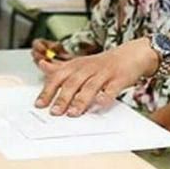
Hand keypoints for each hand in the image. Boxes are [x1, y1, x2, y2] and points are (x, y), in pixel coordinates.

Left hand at [34, 38, 155, 115]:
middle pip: (72, 83)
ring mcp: (103, 73)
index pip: (58, 77)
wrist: (129, 54)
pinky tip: (100, 104)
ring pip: (90, 87)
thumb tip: (41, 64)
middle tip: (54, 112)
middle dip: (62, 98)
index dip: (48, 91)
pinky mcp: (119, 79)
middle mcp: (87, 69)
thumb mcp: (78, 64)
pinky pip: (112, 88)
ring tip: (73, 113)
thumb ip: (60, 68)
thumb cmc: (100, 64)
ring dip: (81, 100)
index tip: (40, 105)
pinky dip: (106, 96)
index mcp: (75, 66)